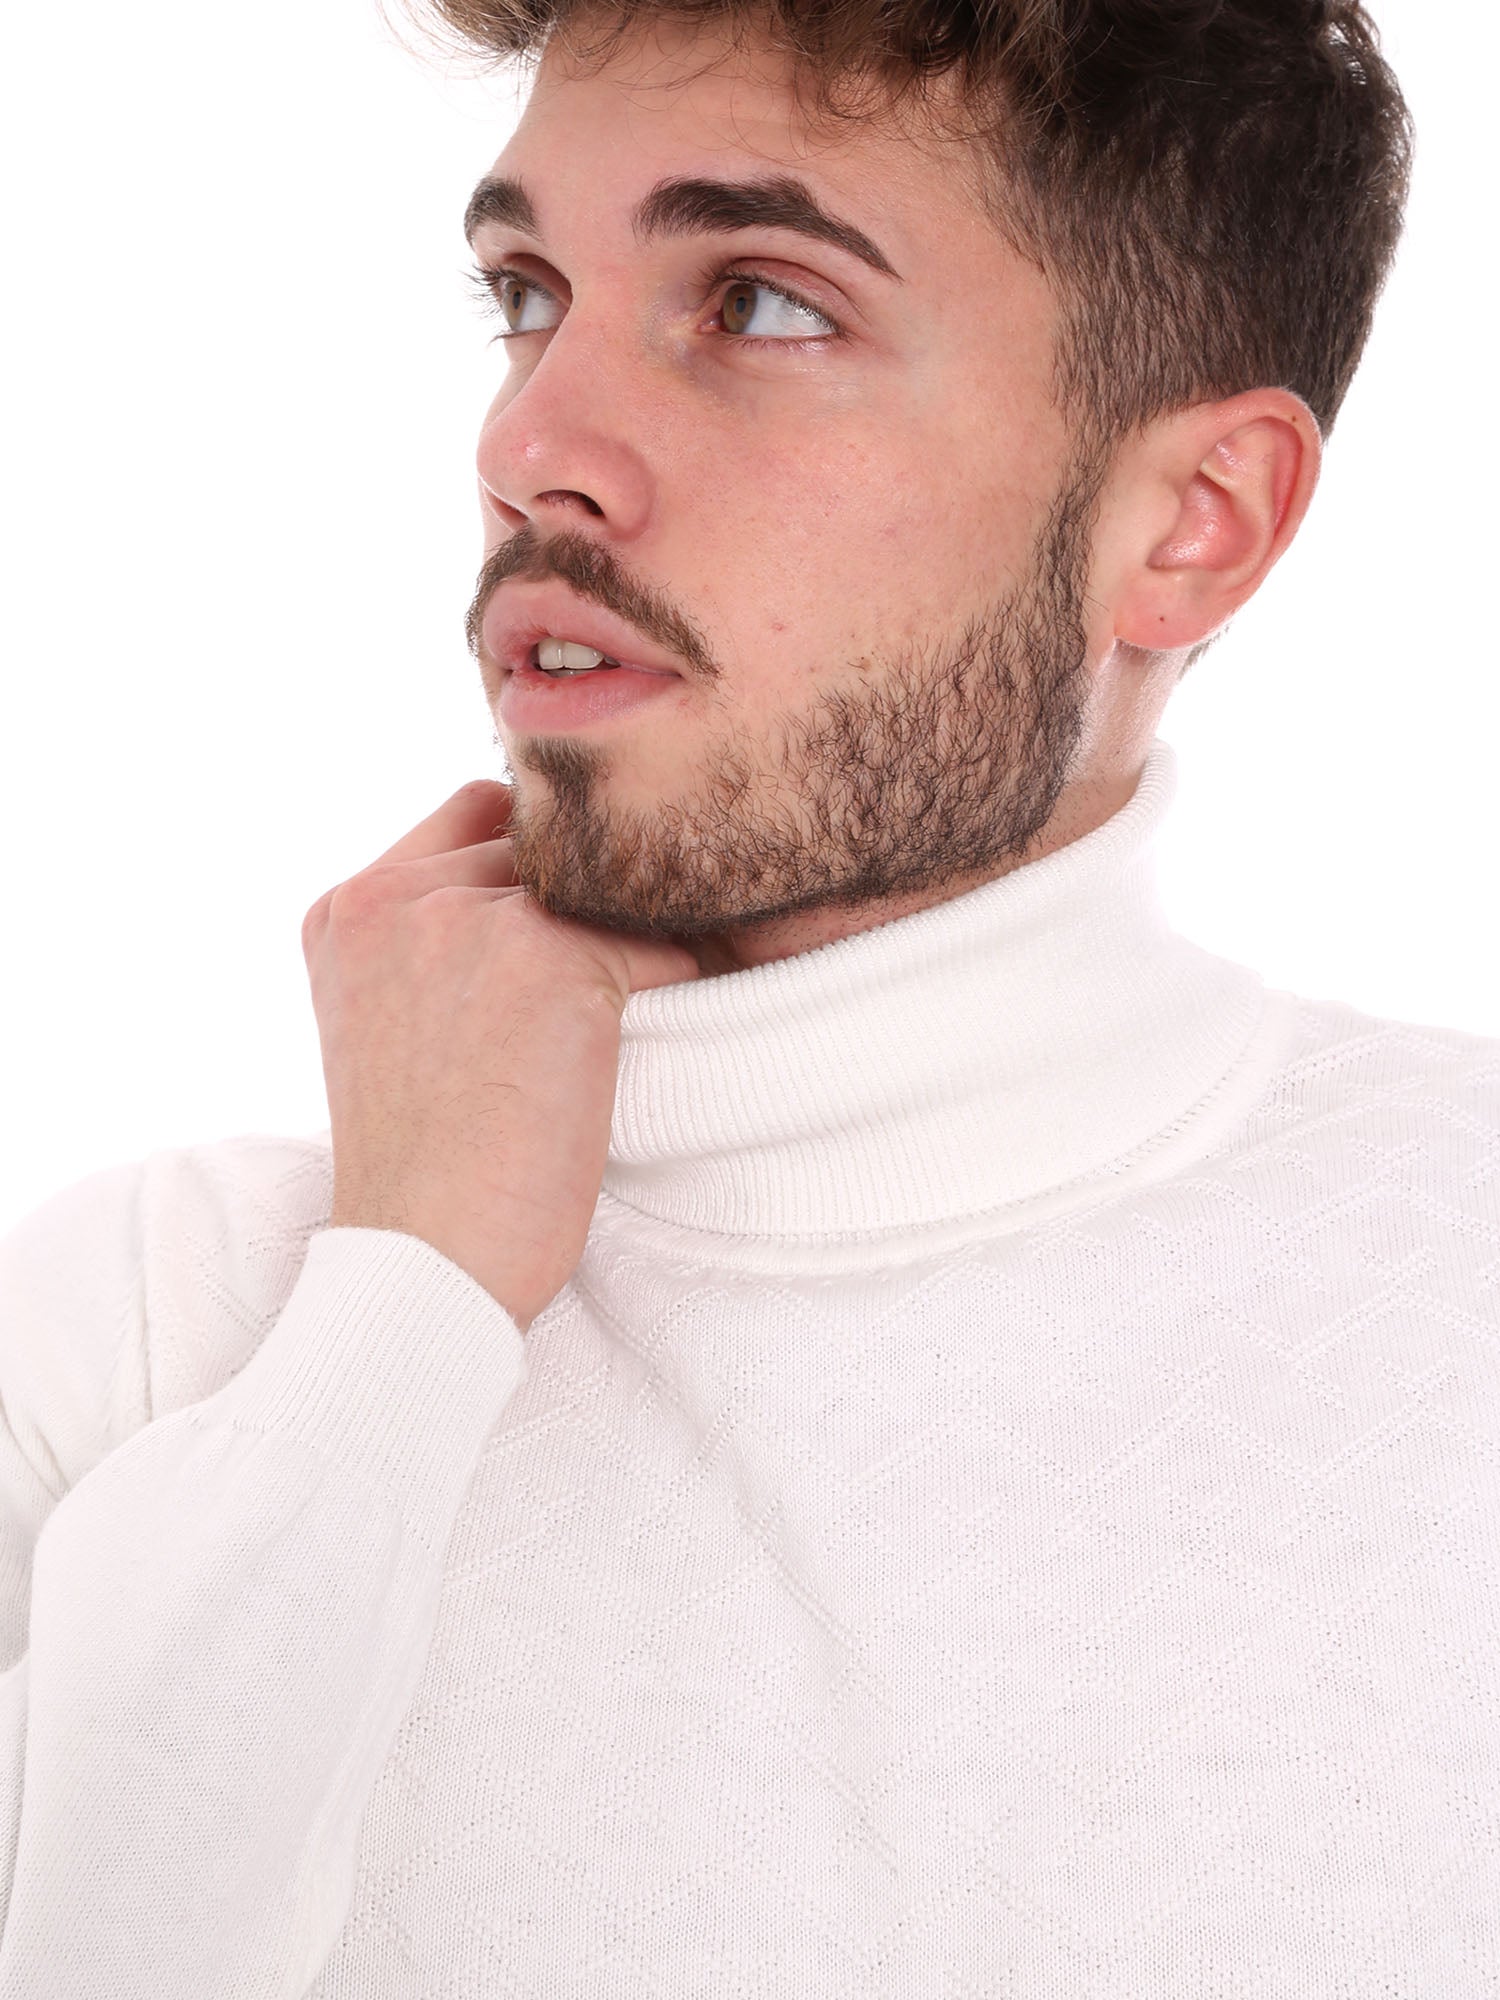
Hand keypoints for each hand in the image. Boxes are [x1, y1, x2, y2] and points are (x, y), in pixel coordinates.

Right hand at [300, 779, 699, 1330]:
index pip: (476, 816)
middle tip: (622, 987)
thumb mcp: (395, 1033)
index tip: (570, 943)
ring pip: (606, 885)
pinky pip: (661, 939)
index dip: (542, 869)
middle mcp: (393, 897)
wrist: (427, 1267)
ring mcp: (467, 918)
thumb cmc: (428, 1180)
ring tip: (646, 1016)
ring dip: (643, 937)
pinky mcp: (548, 955)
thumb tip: (563, 892)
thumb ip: (438, 947)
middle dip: (594, 904)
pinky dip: (683, 984)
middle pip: (546, 842)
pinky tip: (666, 1043)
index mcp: (346, 911)